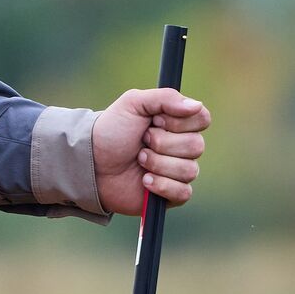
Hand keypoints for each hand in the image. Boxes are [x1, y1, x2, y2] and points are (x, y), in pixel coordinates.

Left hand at [92, 86, 211, 214]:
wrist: (91, 162)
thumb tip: (196, 105)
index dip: (180, 122)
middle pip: (197, 145)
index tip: (156, 121)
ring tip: (138, 160)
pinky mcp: (171, 194)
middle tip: (142, 141)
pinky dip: (162, 186)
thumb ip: (165, 98)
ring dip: (158, 164)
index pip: (202, 119)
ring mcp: (177, 171)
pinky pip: (183, 192)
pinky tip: (144, 181)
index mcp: (177, 122)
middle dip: (163, 144)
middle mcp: (182, 146)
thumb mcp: (134, 103)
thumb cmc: (111, 131)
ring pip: (189, 170)